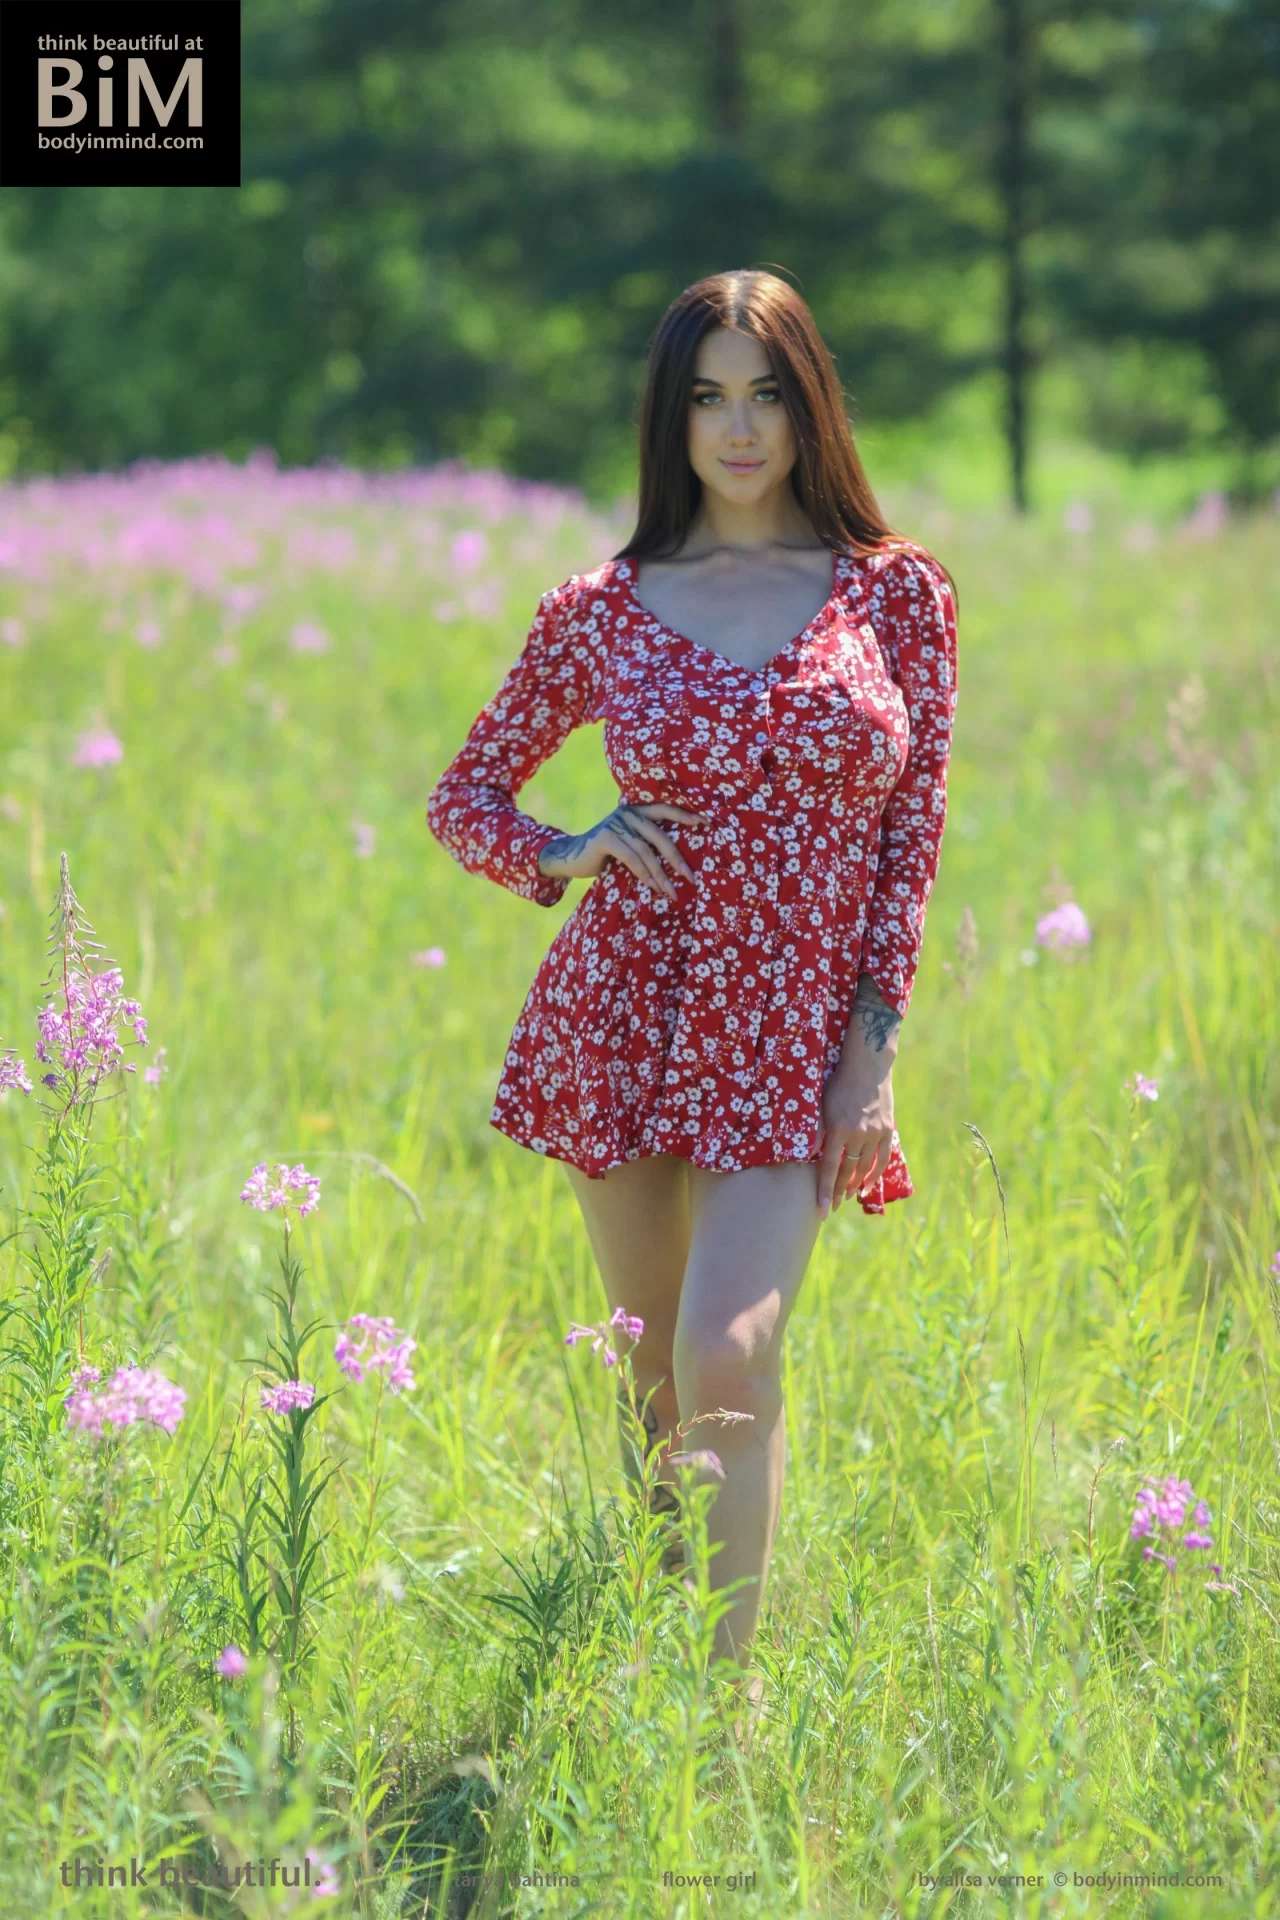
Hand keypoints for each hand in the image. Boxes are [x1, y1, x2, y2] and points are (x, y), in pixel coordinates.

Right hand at [538, 802, 710, 898]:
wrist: (572, 857)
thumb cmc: (607, 854)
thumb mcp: (629, 843)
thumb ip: (647, 842)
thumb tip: (680, 861)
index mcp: (637, 810)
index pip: (665, 809)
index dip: (685, 815)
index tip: (706, 823)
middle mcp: (628, 813)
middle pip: (660, 836)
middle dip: (677, 859)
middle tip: (691, 878)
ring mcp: (616, 824)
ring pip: (646, 851)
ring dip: (661, 874)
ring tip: (671, 892)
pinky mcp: (605, 838)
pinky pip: (631, 858)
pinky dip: (644, 874)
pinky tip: (652, 886)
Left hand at [815, 1065, 895, 1214]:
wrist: (867, 1066)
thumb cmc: (838, 1084)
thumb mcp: (821, 1106)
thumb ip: (816, 1132)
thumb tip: (807, 1155)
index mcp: (837, 1129)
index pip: (828, 1168)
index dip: (824, 1190)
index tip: (822, 1209)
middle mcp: (857, 1134)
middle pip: (846, 1172)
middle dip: (838, 1192)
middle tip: (831, 1207)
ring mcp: (874, 1133)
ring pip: (864, 1168)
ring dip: (854, 1185)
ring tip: (845, 1196)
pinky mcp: (887, 1130)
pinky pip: (881, 1159)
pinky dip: (873, 1174)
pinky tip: (866, 1186)